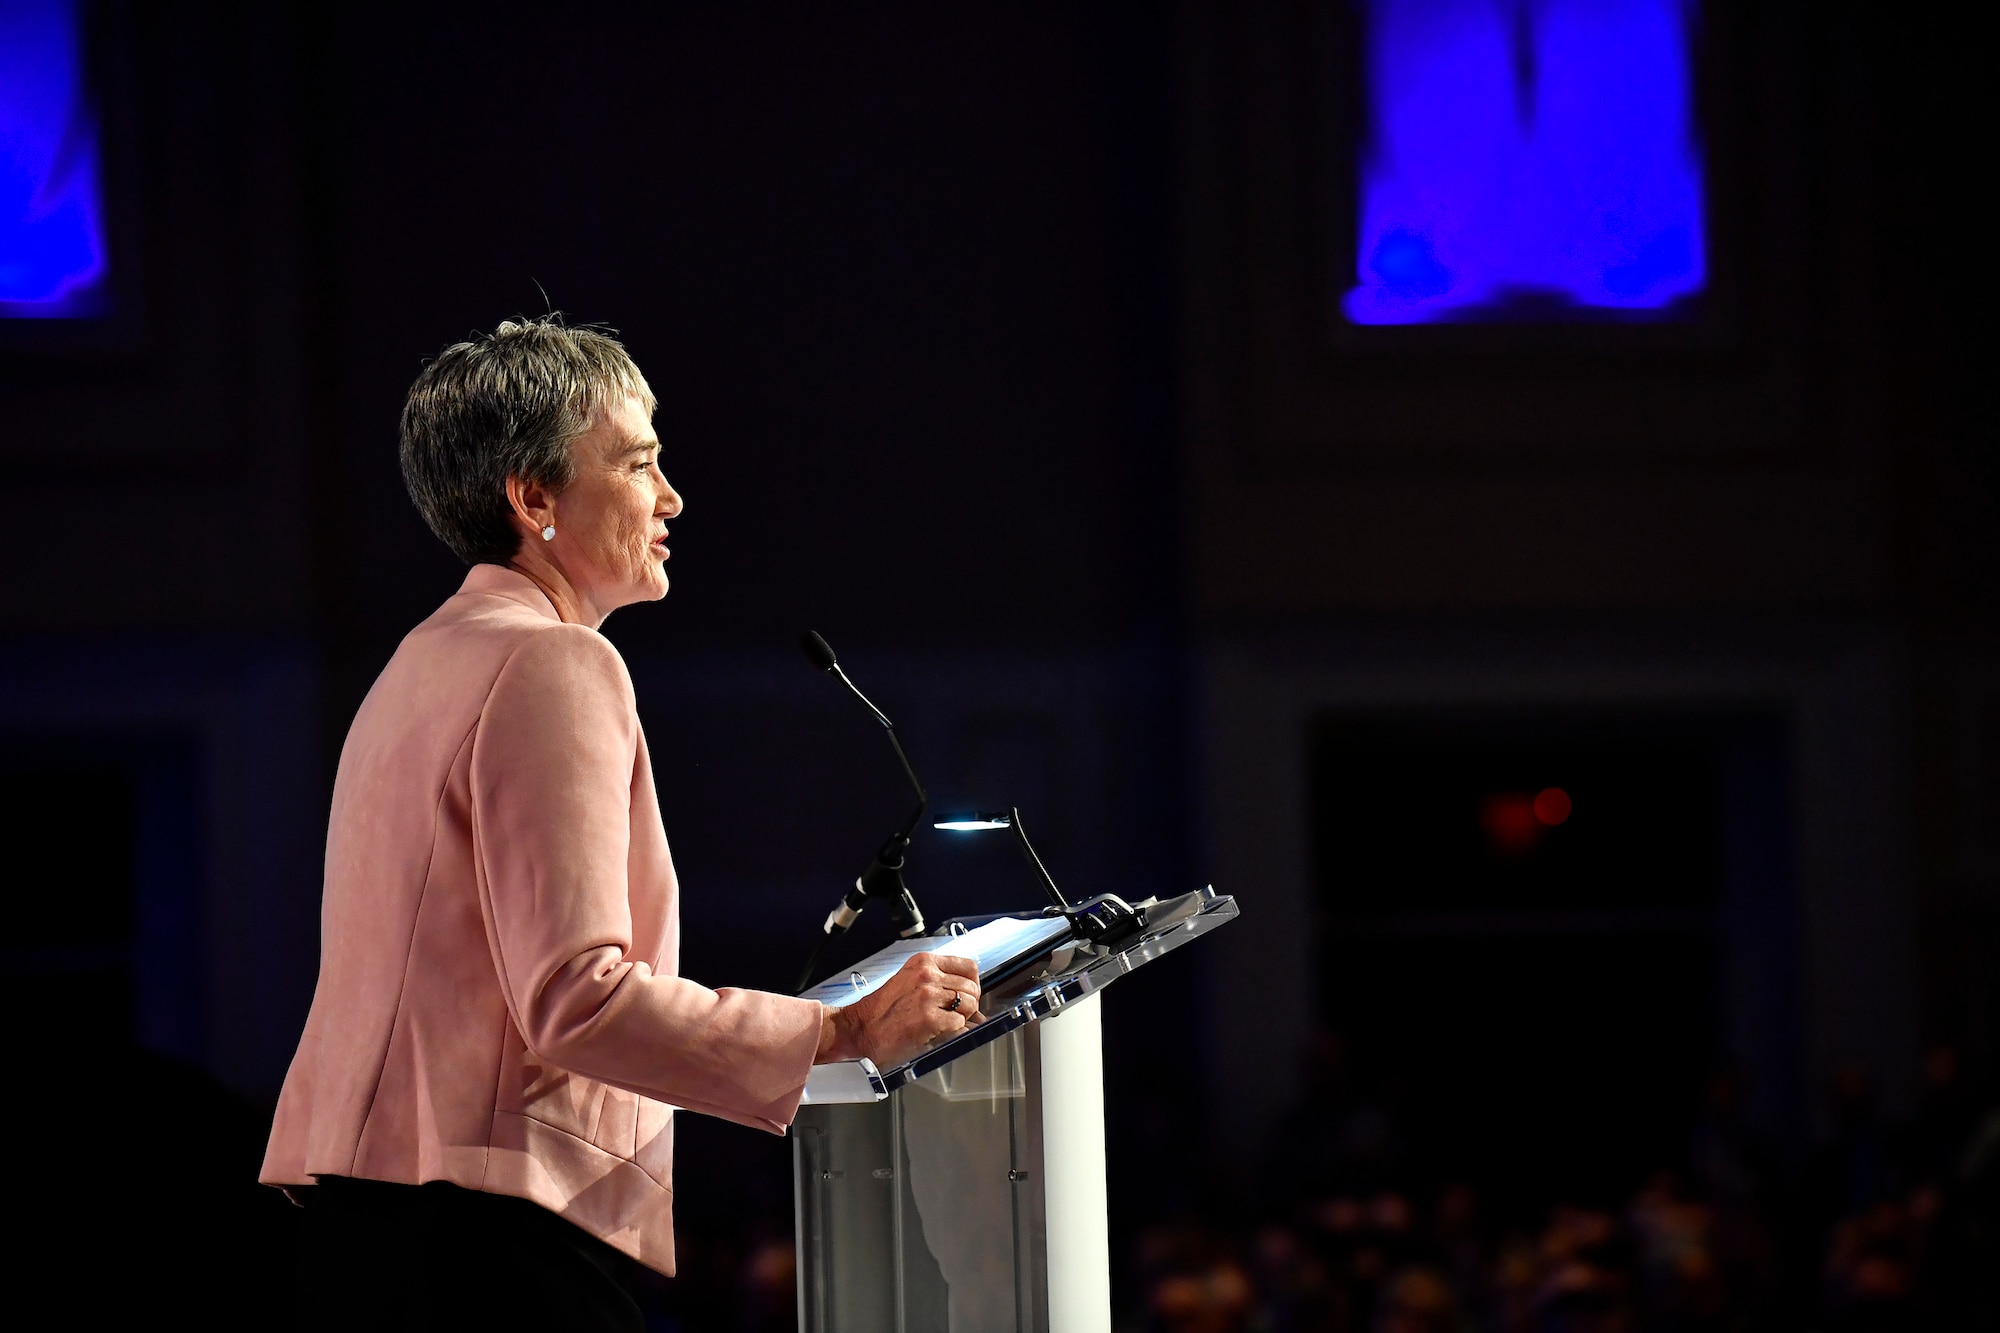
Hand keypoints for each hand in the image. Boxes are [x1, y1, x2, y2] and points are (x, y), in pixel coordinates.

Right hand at [815, 952, 981, 1067]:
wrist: (860, 1029)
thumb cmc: (882, 1011)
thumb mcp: (910, 981)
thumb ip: (938, 981)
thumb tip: (970, 996)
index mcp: (924, 962)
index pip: (969, 967)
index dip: (972, 985)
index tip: (965, 996)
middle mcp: (927, 974)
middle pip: (972, 988)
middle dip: (968, 1006)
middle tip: (954, 1016)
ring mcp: (928, 994)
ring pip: (969, 1005)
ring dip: (962, 1019)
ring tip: (943, 1024)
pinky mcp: (929, 1017)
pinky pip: (960, 1024)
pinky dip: (954, 1032)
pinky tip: (938, 1033)